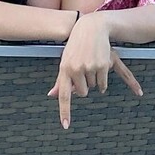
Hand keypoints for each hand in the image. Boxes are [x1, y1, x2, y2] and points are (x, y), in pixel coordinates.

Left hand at [47, 11, 142, 128]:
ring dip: (93, 80)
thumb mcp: (65, 61)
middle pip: (82, 93)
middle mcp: (76, 69)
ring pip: (93, 88)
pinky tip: (99, 66)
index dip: (64, 111)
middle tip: (83, 70)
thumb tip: (51, 95)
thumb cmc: (76, 47)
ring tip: (90, 63)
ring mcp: (90, 68)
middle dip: (83, 86)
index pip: (63, 94)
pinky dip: (102, 80)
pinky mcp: (103, 66)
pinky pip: (103, 84)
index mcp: (64, 69)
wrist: (92, 28)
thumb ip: (60, 81)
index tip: (66, 125)